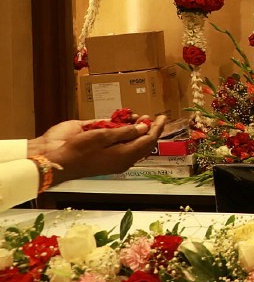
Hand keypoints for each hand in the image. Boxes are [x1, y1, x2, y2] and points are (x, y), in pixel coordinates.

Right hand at [37, 115, 165, 183]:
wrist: (61, 165)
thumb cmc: (79, 149)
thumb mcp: (103, 136)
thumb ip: (125, 132)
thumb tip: (144, 127)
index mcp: (126, 155)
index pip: (149, 140)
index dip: (157, 127)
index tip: (163, 117)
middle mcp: (125, 161)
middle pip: (145, 144)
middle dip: (150, 130)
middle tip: (152, 117)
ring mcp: (117, 162)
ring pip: (135, 147)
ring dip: (138, 133)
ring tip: (138, 119)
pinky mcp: (109, 162)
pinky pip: (125, 149)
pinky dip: (128, 138)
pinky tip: (124, 129)